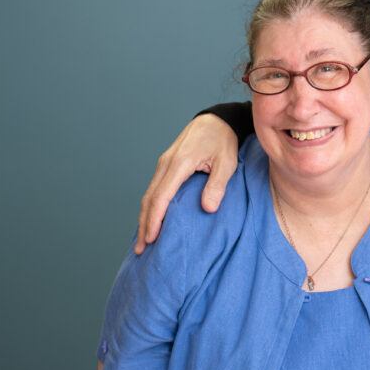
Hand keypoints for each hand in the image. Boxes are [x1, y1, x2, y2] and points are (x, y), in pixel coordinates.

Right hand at [135, 113, 238, 253]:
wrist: (216, 119)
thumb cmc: (223, 140)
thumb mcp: (227, 162)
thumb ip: (217, 185)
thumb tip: (207, 208)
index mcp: (179, 163)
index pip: (161, 196)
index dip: (154, 219)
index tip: (151, 238)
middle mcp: (166, 164)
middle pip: (150, 198)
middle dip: (144, 224)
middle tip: (142, 249)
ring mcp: (163, 164)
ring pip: (149, 194)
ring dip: (145, 217)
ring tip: (143, 240)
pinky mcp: (166, 165)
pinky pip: (154, 188)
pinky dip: (150, 206)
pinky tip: (151, 219)